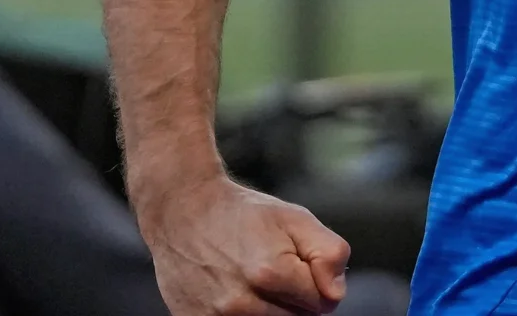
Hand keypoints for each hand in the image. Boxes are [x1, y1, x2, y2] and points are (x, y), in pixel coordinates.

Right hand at [139, 175, 349, 315]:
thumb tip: (335, 295)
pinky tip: (234, 289)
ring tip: (254, 278)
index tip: (299, 263)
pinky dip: (244, 314)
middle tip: (274, 269)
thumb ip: (328, 254)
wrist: (181, 211)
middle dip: (296, 298)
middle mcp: (242, 303)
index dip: (316, 282)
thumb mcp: (295, 218)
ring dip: (272, 308)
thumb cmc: (242, 214)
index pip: (322, 303)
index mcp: (271, 273)